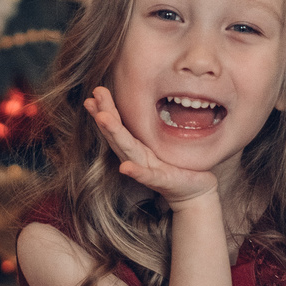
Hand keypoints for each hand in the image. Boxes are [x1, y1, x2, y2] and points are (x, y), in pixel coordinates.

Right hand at [85, 86, 219, 207]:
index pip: (118, 125)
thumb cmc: (176, 165)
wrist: (193, 192)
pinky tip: (125, 167)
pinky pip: (148, 176)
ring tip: (103, 117)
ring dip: (114, 133)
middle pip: (118, 134)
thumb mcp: (162, 142)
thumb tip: (148, 97)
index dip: (105, 110)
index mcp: (137, 146)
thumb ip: (152, 125)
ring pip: (128, 150)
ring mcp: (147, 169)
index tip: (94, 93)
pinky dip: (136, 172)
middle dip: (104, 115)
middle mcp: (136, 157)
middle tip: (92, 98)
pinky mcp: (162, 181)